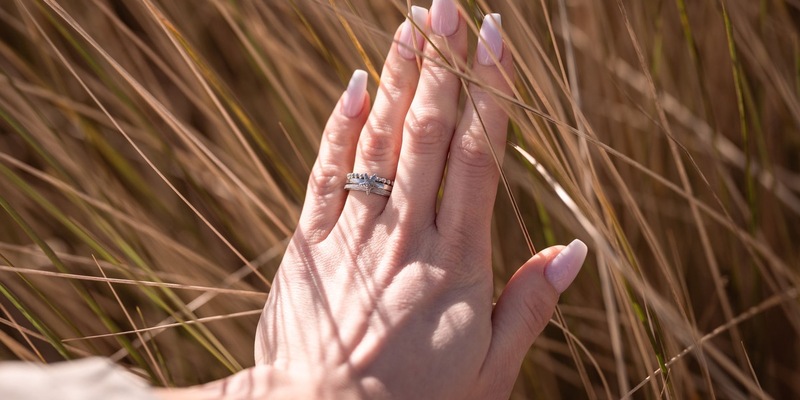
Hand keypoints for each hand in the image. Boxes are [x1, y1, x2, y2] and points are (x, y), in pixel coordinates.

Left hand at [253, 1, 586, 398]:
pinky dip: (340, 127)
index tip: (497, 39)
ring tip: (411, 25)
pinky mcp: (310, 244)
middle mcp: (407, 236)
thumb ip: (530, 306)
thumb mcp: (490, 371)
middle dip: (441, 66)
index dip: (489, 94)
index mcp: (458, 263)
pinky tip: (353, 85)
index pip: (479, 158)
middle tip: (449, 7)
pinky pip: (327, 173)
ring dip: (396, 79)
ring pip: (380, 142)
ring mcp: (354, 235)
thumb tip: (574, 250)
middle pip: (427, 134)